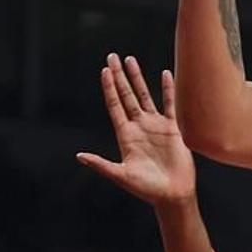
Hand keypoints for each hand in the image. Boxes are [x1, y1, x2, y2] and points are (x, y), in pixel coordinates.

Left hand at [77, 56, 196, 205]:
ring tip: (131, 60)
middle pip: (126, 95)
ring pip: (145, 96)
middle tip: (112, 57)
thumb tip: (79, 156)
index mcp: (125, 136)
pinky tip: (166, 74)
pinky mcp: (172, 129)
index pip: (114, 106)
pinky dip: (168, 89)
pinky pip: (170, 104)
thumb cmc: (146, 189)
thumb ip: (101, 165)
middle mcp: (138, 127)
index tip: (104, 71)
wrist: (172, 194)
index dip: (109, 88)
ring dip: (137, 78)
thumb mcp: (121, 176)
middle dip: (119, 76)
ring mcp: (155, 126)